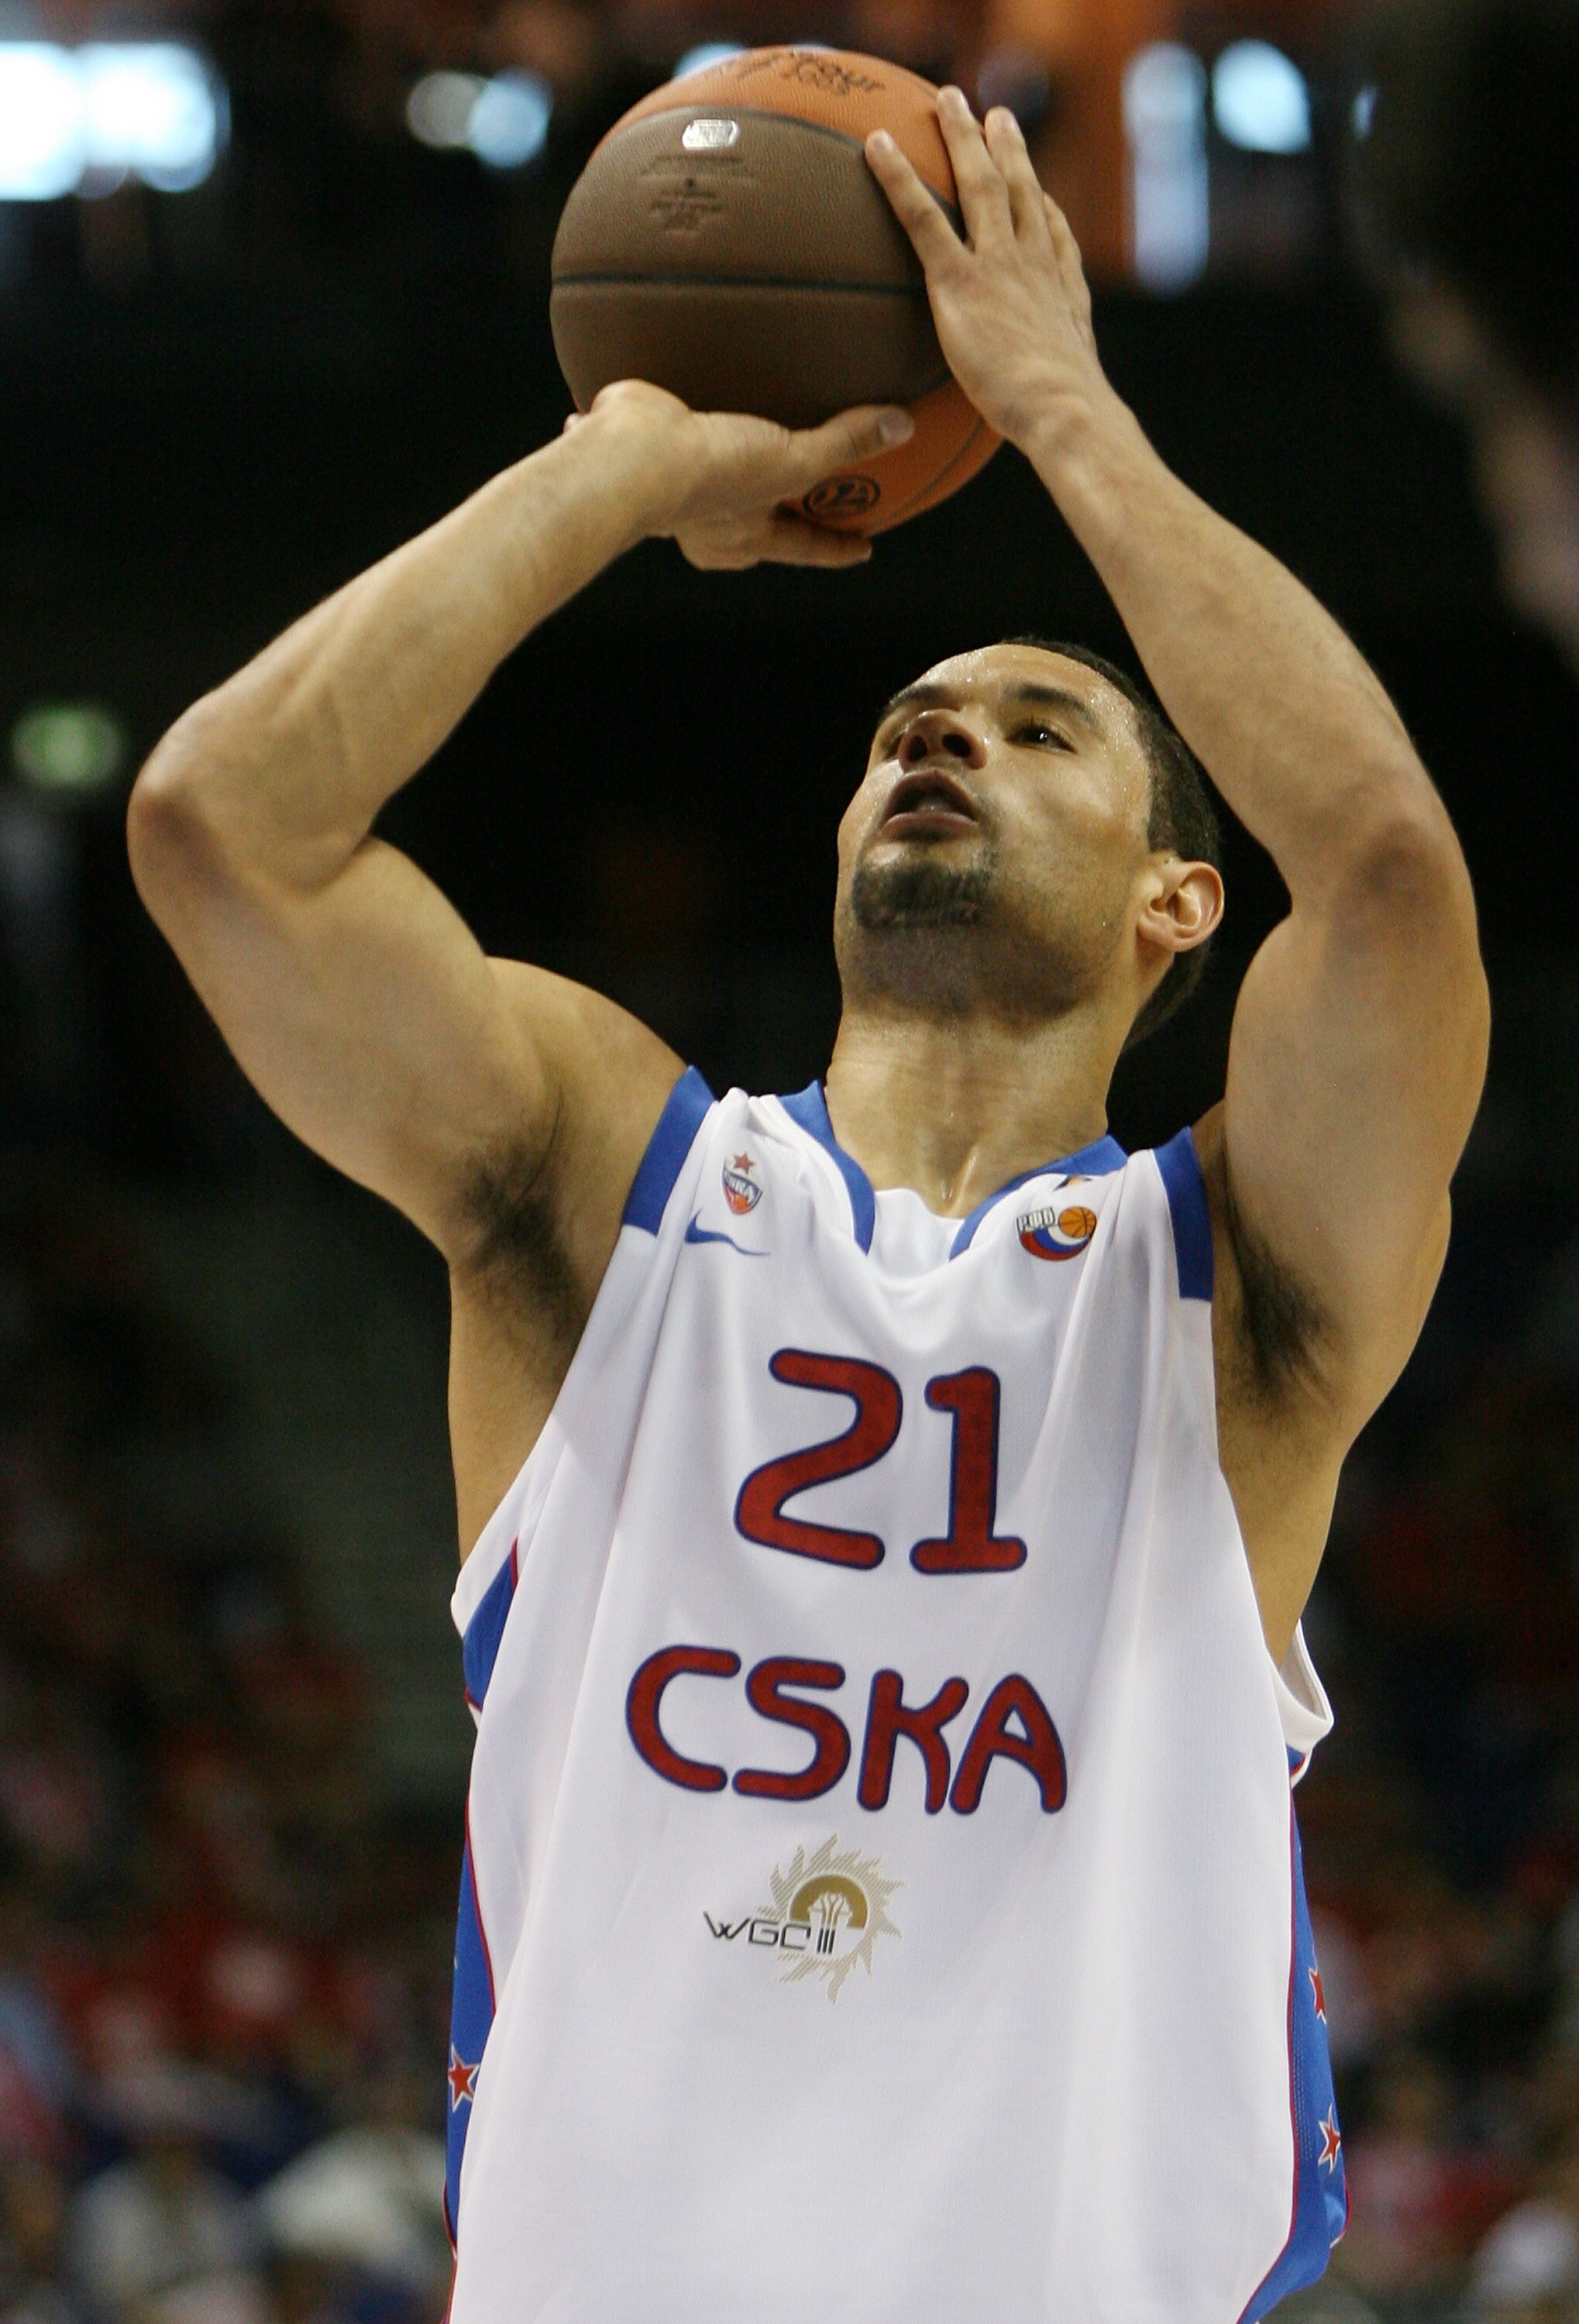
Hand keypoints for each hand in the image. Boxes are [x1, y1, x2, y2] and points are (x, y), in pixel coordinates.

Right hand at [566, 380, 913, 569]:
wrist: (633, 457)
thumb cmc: (711, 476)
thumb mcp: (791, 460)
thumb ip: (845, 442)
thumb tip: (902, 426)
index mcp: (746, 538)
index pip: (805, 546)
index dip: (836, 547)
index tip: (862, 549)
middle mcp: (708, 522)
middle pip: (755, 527)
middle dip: (776, 517)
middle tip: (802, 504)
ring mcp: (672, 488)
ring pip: (707, 488)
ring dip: (719, 473)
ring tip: (734, 448)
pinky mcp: (642, 448)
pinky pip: (653, 438)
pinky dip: (648, 428)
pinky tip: (652, 404)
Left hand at [865, 89, 1116, 453]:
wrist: (1064, 410)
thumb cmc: (1067, 419)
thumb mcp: (1066, 394)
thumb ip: (1050, 385)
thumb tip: (1050, 416)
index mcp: (1060, 288)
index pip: (1052, 234)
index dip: (1042, 203)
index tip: (1035, 182)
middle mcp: (1033, 262)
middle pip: (1020, 188)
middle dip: (1007, 147)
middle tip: (995, 115)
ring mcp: (998, 264)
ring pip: (980, 184)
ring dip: (962, 137)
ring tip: (945, 102)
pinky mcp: (961, 281)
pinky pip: (922, 217)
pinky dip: (898, 178)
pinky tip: (877, 147)